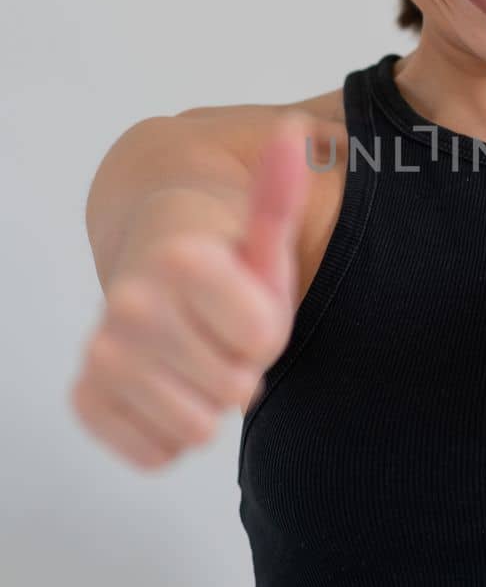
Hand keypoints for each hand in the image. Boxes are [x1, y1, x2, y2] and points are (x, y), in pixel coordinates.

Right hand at [70, 117, 309, 469]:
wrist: (152, 277)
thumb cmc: (223, 262)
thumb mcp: (263, 231)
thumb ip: (280, 190)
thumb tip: (296, 133)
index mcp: (178, 259)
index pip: (264, 340)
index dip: (267, 329)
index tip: (248, 303)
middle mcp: (127, 303)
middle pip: (235, 390)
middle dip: (240, 368)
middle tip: (222, 333)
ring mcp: (101, 356)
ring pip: (198, 429)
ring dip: (208, 401)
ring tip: (197, 356)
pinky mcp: (87, 401)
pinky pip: (159, 453)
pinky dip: (172, 430)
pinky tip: (168, 385)